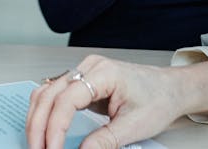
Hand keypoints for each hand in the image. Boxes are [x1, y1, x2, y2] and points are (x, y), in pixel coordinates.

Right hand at [25, 55, 207, 148]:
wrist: (171, 88)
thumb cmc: (158, 99)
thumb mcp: (135, 126)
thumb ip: (105, 141)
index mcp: (103, 72)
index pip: (66, 100)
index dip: (55, 128)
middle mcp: (89, 67)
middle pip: (49, 94)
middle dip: (39, 126)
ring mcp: (83, 72)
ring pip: (46, 92)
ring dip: (37, 118)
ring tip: (37, 143)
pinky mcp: (81, 82)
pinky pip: (53, 94)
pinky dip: (44, 112)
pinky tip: (42, 128)